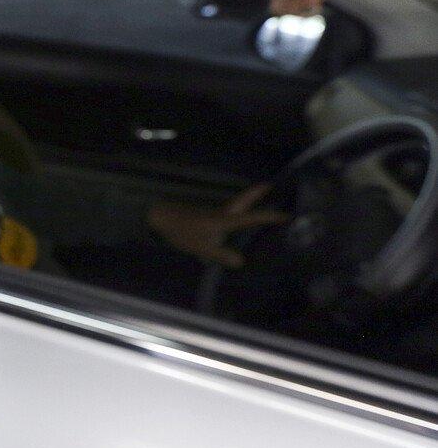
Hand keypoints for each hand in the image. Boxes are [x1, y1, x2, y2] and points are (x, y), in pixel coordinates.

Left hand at [146, 184, 288, 267]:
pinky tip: (240, 220)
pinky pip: (229, 213)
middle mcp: (222, 213)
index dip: (269, 217)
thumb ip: (221, 255)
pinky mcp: (207, 216)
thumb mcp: (201, 247)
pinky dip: (239, 212)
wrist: (160, 218)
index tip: (287, 215)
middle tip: (271, 185)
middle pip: (243, 201)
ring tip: (264, 202)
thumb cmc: (181, 232)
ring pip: (236, 206)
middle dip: (256, 194)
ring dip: (249, 202)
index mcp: (224, 219)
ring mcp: (214, 213)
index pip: (251, 217)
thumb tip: (241, 262)